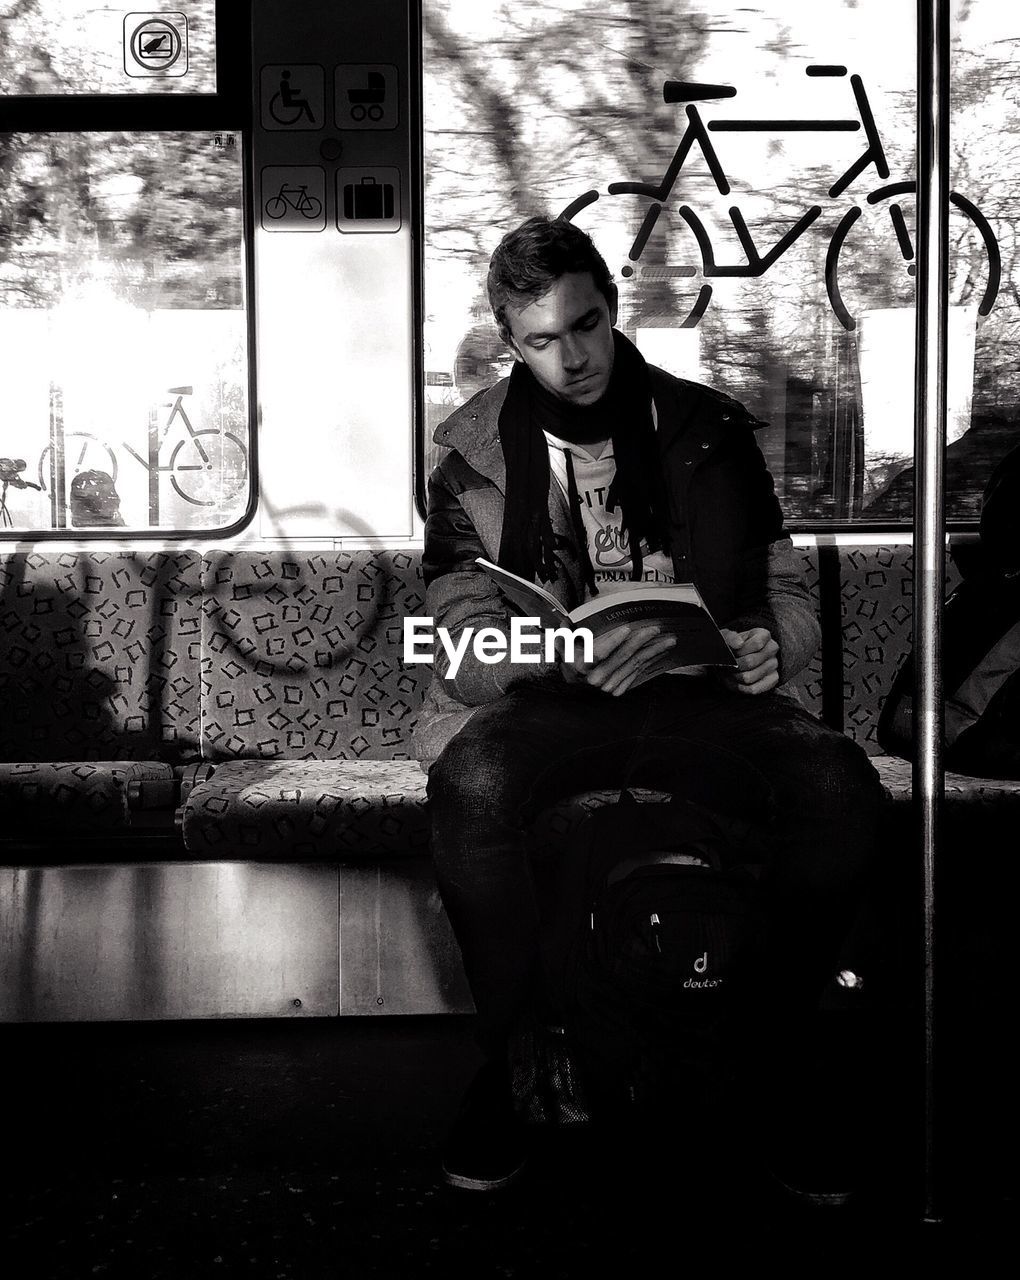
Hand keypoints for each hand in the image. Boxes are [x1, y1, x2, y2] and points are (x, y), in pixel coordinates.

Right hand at [558, 624, 676, 696]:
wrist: (572, 677)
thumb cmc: (571, 654)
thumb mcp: (564, 641)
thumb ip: (566, 631)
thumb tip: (567, 619)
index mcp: (582, 665)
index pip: (599, 654)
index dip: (613, 641)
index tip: (626, 628)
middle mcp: (596, 678)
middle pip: (623, 658)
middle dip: (641, 642)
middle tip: (655, 629)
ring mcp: (608, 685)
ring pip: (634, 665)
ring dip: (653, 652)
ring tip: (668, 640)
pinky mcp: (618, 688)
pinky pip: (638, 673)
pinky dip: (651, 661)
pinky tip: (661, 652)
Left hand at [717, 627, 779, 695]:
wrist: (735, 657)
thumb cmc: (731, 646)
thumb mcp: (727, 638)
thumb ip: (730, 638)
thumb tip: (738, 644)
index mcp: (763, 635)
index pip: (756, 644)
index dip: (740, 651)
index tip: (731, 652)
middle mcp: (772, 649)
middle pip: (750, 662)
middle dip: (733, 665)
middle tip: (726, 665)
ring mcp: (774, 665)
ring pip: (749, 677)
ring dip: (734, 677)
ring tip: (729, 673)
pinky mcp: (772, 680)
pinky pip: (754, 689)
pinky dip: (739, 687)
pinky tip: (735, 681)